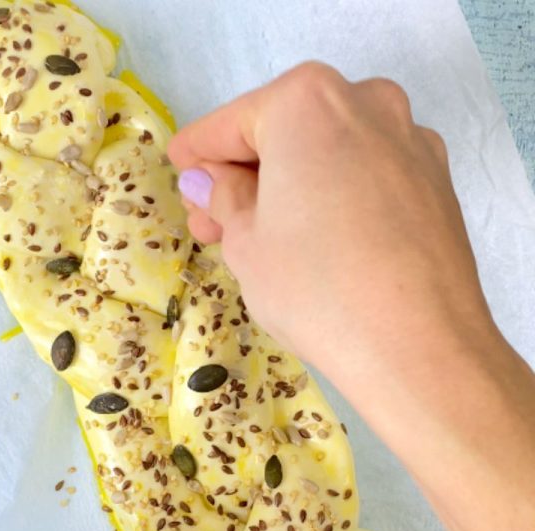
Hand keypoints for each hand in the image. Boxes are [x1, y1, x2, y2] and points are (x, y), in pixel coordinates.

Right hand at [169, 61, 496, 385]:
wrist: (416, 345)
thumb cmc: (314, 287)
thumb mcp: (244, 242)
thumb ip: (221, 196)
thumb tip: (206, 179)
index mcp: (307, 102)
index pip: (231, 123)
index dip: (198, 151)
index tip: (179, 169)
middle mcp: (366, 101)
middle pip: (284, 132)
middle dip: (242, 175)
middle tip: (210, 221)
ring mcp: (409, 139)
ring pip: (327, 152)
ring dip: (288, 185)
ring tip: (259, 235)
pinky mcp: (435, 180)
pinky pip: (365, 174)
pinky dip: (332, 194)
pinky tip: (315, 238)